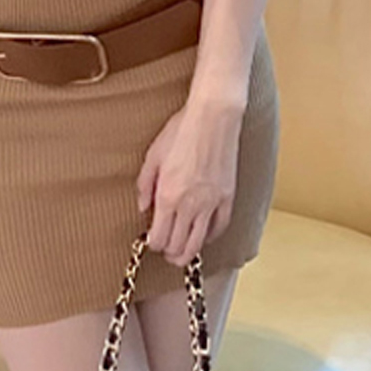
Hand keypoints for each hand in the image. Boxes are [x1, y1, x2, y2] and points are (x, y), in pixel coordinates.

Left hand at [136, 98, 243, 267]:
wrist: (213, 116)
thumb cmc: (181, 130)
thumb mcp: (153, 155)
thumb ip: (145, 185)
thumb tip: (142, 208)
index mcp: (168, 196)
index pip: (159, 238)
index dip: (154, 244)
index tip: (152, 240)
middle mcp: (190, 205)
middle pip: (178, 246)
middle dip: (169, 253)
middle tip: (166, 251)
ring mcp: (211, 203)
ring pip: (199, 243)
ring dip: (188, 253)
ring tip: (182, 254)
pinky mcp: (227, 197)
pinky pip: (220, 227)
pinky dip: (211, 236)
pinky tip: (205, 235)